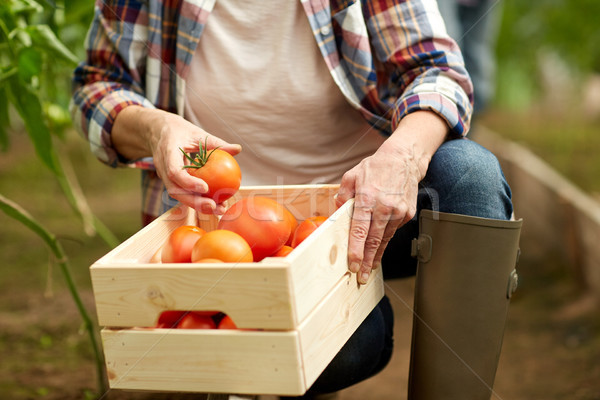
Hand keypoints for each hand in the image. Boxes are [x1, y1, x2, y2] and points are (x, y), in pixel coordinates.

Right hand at [113, 107, 240, 214]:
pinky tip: (214, 205)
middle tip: (214, 206)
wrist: (157, 131)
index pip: (174, 170)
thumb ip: (217, 143)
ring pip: (177, 194)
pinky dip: (195, 200)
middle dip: (194, 202)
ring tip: (218, 209)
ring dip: (196, 205)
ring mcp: (163, 175)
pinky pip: (181, 192)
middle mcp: (162, 166)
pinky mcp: (168, 181)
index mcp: (168, 150)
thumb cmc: (180, 131)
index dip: (188, 182)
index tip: (205, 188)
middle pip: (174, 189)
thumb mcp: (198, 133)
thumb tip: (238, 149)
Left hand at [336, 111, 447, 283]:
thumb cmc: (376, 167)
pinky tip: (377, 250)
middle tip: (359, 276)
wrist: (404, 159)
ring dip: (375, 255)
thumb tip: (337, 212)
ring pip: (384, 239)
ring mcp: (398, 212)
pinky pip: (392, 231)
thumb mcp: (351, 176)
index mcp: (367, 198)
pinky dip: (384, 241)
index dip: (356, 249)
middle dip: (366, 261)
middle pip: (374, 240)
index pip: (360, 230)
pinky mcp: (407, 214)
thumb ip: (342, 196)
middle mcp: (384, 207)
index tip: (352, 264)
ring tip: (368, 269)